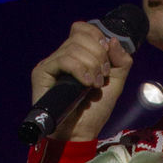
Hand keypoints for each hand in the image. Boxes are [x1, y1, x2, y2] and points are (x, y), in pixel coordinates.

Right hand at [30, 21, 133, 143]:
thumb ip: (121, 61)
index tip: (107, 60)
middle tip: (101, 77)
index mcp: (78, 54)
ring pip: (74, 47)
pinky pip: (64, 59)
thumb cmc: (94, 111)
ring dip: (92, 65)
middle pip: (81, 35)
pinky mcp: (42, 72)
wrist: (79, 134)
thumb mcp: (115, 83)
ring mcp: (51, 63)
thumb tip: (112, 40)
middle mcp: (63, 55)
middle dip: (99, 55)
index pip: (83, 28)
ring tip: (94, 85)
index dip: (98, 38)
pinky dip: (80, 70)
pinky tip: (86, 84)